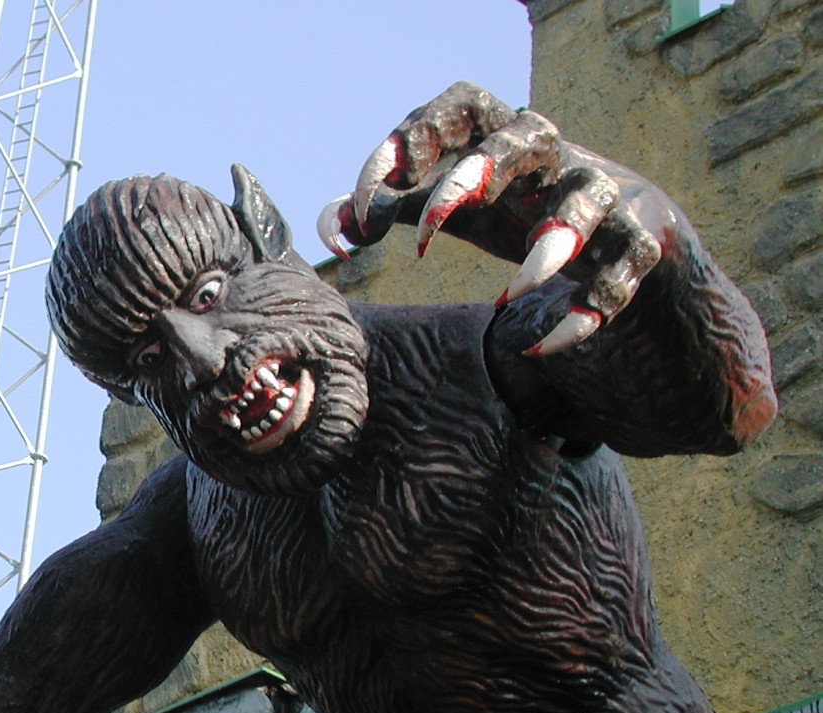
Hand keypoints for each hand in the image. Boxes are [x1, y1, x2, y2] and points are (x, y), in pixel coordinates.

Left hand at [316, 81, 677, 355]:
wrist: (622, 234)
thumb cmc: (513, 210)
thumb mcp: (449, 207)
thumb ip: (391, 208)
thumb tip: (333, 230)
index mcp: (501, 135)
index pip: (459, 109)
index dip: (412, 143)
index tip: (369, 204)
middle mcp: (555, 157)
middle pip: (528, 133)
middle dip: (481, 168)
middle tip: (434, 214)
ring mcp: (602, 196)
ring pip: (589, 198)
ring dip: (553, 244)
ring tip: (514, 290)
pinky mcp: (638, 243)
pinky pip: (623, 271)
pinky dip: (586, 310)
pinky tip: (541, 344)